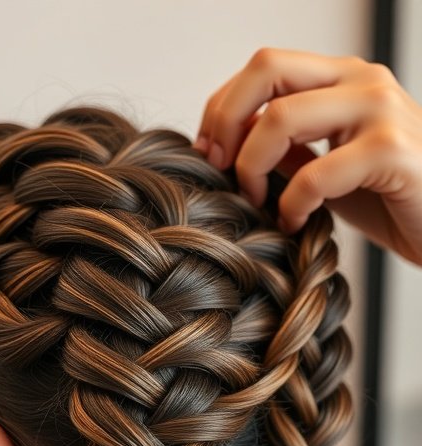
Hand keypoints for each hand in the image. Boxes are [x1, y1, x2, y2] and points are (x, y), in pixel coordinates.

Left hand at [193, 48, 421, 266]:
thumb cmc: (391, 200)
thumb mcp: (326, 171)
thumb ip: (286, 150)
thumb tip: (227, 143)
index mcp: (344, 78)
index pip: (265, 66)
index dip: (222, 106)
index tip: (208, 153)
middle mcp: (362, 80)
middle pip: (266, 69)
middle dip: (225, 121)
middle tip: (219, 171)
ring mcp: (380, 109)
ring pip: (281, 117)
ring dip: (251, 166)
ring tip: (256, 202)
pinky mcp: (392, 150)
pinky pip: (315, 173)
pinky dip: (291, 204)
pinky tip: (294, 224)